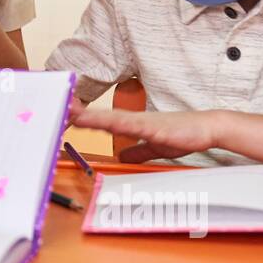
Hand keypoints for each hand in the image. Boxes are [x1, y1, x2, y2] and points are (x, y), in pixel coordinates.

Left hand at [72, 108, 226, 162]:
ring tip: (69, 111)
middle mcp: (133, 119)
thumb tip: (123, 156)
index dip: (81, 117)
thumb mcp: (154, 147)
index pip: (100, 120)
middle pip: (99, 116)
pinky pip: (128, 125)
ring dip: (89, 115)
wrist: (208, 128)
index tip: (61, 114)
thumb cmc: (183, 134)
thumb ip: (138, 150)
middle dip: (77, 113)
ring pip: (109, 118)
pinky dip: (113, 122)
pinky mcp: (152, 127)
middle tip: (55, 106)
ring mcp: (142, 121)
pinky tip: (101, 121)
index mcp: (131, 124)